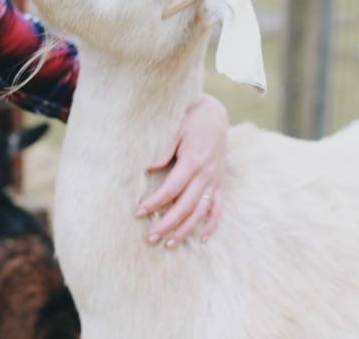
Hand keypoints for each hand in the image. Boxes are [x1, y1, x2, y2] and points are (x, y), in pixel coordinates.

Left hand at [135, 94, 227, 246]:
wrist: (215, 115)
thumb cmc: (191, 119)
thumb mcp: (176, 129)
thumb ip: (164, 149)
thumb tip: (149, 168)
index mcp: (193, 161)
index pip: (171, 189)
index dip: (155, 203)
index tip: (139, 212)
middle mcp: (205, 175)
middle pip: (185, 206)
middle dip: (167, 224)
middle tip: (150, 237)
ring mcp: (214, 181)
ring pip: (200, 212)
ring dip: (185, 230)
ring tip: (169, 244)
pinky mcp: (219, 183)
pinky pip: (217, 208)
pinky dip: (211, 225)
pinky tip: (202, 239)